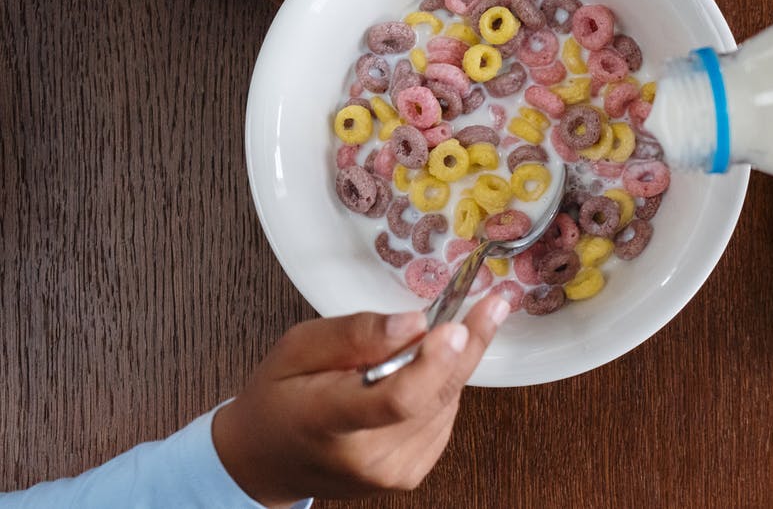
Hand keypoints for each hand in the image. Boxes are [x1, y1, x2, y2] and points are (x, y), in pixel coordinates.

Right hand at [211, 295, 509, 507]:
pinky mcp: (410, 475)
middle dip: (467, 346)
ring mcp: (392, 472)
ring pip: (447, 403)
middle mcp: (367, 456)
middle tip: (494, 305)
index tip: (458, 326)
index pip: (396, 399)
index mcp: (329, 421)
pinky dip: (441, 388)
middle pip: (434, 397)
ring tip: (432, 340)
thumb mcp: (297, 347)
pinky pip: (444, 417)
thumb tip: (415, 322)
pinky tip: (417, 375)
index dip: (434, 362)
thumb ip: (355, 334)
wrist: (269, 461)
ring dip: (449, 366)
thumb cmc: (279, 396)